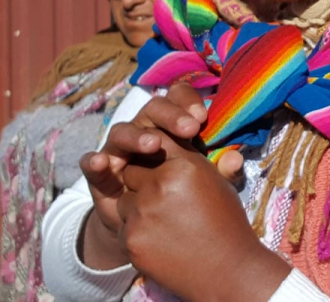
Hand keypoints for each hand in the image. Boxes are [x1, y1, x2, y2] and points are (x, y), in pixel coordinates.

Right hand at [78, 84, 209, 267]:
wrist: (153, 230)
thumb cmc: (182, 196)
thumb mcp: (204, 184)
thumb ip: (220, 171)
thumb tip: (236, 159)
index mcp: (172, 127)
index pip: (177, 99)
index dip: (188, 101)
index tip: (202, 117)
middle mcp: (144, 131)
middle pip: (152, 109)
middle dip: (171, 116)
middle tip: (189, 128)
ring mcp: (120, 151)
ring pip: (123, 132)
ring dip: (137, 135)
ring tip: (153, 145)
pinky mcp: (101, 174)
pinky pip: (93, 163)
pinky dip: (95, 160)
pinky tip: (102, 161)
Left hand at [116, 124, 289, 301]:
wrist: (227, 271)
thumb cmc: (227, 224)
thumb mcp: (219, 185)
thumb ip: (199, 161)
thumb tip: (198, 141)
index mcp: (185, 166)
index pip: (157, 142)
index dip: (157, 153)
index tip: (162, 163)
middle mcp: (160, 184)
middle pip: (133, 169)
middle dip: (144, 180)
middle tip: (164, 199)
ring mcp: (142, 213)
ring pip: (124, 199)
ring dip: (137, 206)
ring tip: (164, 221)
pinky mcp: (131, 239)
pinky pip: (123, 226)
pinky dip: (136, 231)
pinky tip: (159, 239)